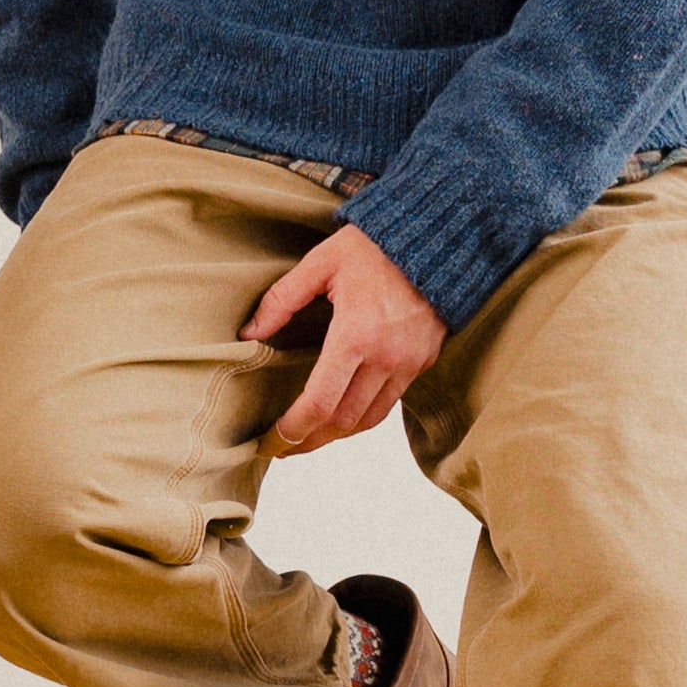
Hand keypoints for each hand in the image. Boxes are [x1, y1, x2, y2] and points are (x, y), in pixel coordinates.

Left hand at [241, 223, 446, 452]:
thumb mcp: (321, 263)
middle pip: (343, 421)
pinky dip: (363, 416)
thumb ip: (282, 300)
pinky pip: (390, 402)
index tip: (273, 441)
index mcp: (355, 335)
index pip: (320, 402)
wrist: (436, 238)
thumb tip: (250, 332)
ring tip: (309, 437)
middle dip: (310, 440)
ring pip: (369, 419)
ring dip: (337, 435)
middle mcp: (385, 358)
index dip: (293, 429)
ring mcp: (408, 363)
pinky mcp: (423, 362)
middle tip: (282, 448)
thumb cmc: (375, 247)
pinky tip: (342, 413)